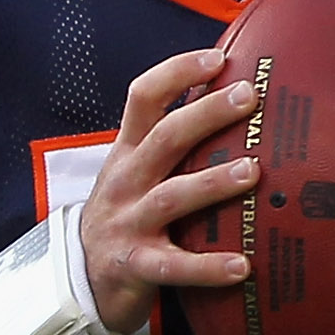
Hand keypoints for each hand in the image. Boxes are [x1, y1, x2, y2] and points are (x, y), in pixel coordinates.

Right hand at [78, 46, 257, 334]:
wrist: (81, 277)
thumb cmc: (126, 215)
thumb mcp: (136, 171)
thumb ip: (172, 144)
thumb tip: (232, 107)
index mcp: (128, 151)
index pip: (144, 97)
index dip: (177, 72)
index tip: (218, 58)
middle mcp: (126, 181)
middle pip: (165, 138)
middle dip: (206, 113)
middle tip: (248, 97)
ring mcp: (129, 223)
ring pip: (171, 197)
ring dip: (213, 182)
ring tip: (252, 171)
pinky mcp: (137, 266)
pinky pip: (174, 267)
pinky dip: (207, 267)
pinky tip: (242, 266)